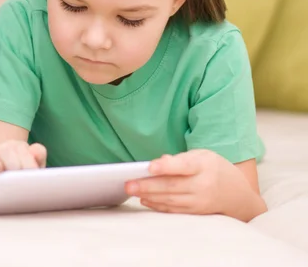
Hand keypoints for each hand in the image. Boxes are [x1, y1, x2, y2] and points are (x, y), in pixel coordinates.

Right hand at [0, 140, 46, 188]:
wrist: (11, 202)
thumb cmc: (26, 187)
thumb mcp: (35, 176)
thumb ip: (38, 161)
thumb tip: (35, 151)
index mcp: (18, 149)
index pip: (22, 148)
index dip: (28, 159)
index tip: (32, 173)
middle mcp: (1, 151)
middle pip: (4, 148)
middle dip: (13, 162)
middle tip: (18, 178)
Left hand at [125, 149, 257, 216]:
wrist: (238, 194)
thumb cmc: (214, 168)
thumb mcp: (202, 155)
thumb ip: (180, 158)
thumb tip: (160, 162)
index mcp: (204, 165)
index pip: (183, 166)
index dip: (166, 167)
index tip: (149, 167)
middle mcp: (203, 184)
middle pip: (172, 186)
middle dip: (147, 185)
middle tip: (129, 184)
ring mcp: (200, 201)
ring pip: (171, 199)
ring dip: (149, 196)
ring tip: (131, 190)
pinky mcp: (197, 212)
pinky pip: (174, 209)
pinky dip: (158, 205)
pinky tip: (144, 200)